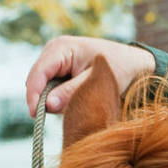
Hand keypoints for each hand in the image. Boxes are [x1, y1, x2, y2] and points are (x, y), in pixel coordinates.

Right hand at [26, 36, 156, 115]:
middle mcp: (54, 52)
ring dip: (51, 100)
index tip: (35, 115)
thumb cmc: (119, 68)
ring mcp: (56, 61)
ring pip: (43, 86)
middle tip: (52, 118)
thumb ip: (72, 92)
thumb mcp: (96, 82)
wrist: (133, 64)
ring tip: (71, 108)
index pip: (38, 73)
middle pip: (36, 80)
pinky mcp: (61, 71)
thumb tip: (47, 105)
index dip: (33, 94)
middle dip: (41, 99)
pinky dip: (58, 99)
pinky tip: (73, 104)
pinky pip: (52, 88)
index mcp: (61, 48)